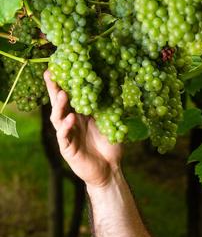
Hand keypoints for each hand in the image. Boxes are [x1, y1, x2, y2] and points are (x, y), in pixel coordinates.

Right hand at [44, 72, 121, 187]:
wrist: (110, 169)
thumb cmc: (110, 146)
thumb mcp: (111, 122)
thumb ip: (107, 107)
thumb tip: (113, 85)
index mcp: (79, 115)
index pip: (68, 96)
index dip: (63, 83)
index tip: (59, 67)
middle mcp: (70, 123)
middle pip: (58, 103)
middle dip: (54, 89)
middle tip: (51, 74)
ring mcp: (67, 135)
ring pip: (57, 118)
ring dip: (59, 106)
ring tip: (63, 94)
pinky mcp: (67, 149)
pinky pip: (64, 136)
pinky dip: (66, 126)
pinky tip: (71, 118)